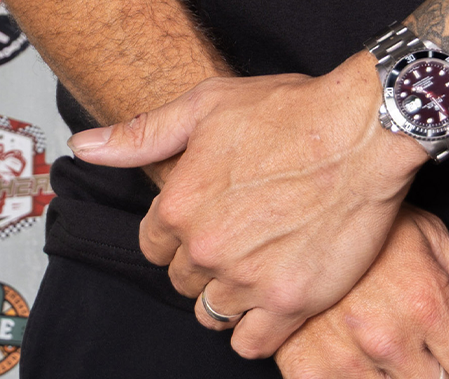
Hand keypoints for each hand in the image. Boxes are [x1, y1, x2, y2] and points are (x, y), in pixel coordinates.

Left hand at [69, 53, 425, 356]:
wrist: (364, 128)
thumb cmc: (292, 110)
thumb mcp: (208, 104)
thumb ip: (142, 134)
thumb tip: (84, 146)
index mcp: (179, 204)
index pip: (154, 246)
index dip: (181, 231)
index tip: (212, 213)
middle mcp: (206, 248)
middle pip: (185, 280)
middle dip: (207, 260)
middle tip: (245, 230)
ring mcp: (247, 279)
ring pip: (214, 313)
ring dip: (231, 294)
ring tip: (262, 259)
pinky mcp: (289, 302)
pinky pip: (250, 344)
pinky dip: (257, 327)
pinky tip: (274, 293)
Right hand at [276, 207, 448, 377]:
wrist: (291, 211)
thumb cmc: (368, 223)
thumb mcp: (433, 242)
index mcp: (427, 304)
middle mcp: (389, 339)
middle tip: (434, 344)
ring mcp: (347, 363)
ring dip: (409, 378)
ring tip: (399, 348)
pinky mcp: (309, 376)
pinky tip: (365, 359)